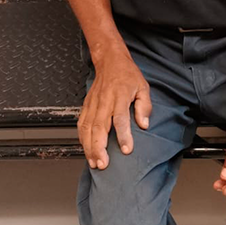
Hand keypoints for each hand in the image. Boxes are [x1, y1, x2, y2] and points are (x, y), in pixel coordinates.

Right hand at [78, 52, 150, 169]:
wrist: (110, 61)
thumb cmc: (127, 75)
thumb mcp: (143, 87)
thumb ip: (144, 107)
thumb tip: (144, 124)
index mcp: (119, 96)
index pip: (120, 119)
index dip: (123, 135)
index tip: (126, 150)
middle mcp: (104, 102)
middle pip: (99, 127)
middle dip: (99, 148)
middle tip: (103, 164)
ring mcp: (93, 104)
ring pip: (87, 128)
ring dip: (89, 147)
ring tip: (94, 162)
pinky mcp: (86, 106)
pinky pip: (81, 124)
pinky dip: (82, 139)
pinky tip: (86, 150)